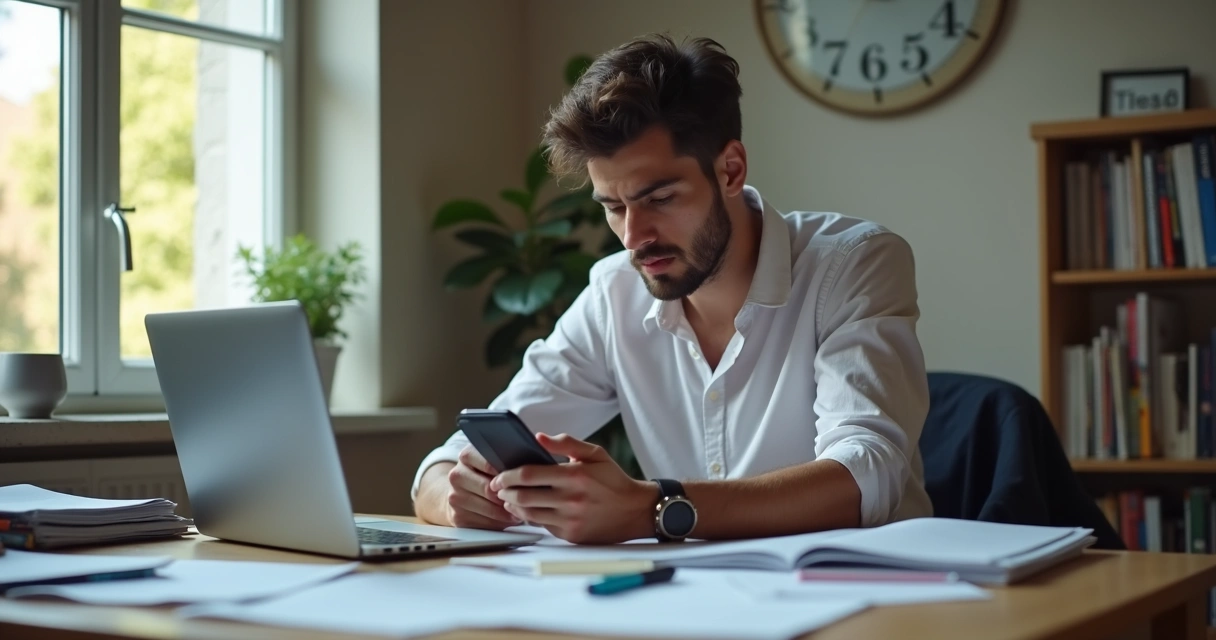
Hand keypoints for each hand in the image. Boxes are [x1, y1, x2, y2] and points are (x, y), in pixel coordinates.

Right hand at [442, 446, 522, 529]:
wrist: (462, 492)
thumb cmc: (486, 474)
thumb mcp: (493, 460)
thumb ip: (506, 460)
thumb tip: (529, 469)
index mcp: (466, 456)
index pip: (488, 463)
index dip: (507, 473)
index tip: (522, 478)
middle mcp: (457, 475)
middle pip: (488, 488)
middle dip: (509, 495)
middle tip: (526, 499)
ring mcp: (454, 497)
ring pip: (488, 508)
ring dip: (507, 512)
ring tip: (521, 510)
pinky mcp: (457, 517)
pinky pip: (484, 523)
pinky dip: (500, 523)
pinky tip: (508, 518)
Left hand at [490, 433, 655, 543]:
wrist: (636, 511)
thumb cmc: (613, 480)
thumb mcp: (596, 454)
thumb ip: (566, 443)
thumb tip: (538, 437)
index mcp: (574, 475)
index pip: (529, 474)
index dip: (507, 475)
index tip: (499, 476)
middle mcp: (571, 499)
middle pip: (523, 496)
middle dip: (505, 492)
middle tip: (498, 488)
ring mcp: (570, 519)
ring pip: (529, 514)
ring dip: (514, 506)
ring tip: (510, 499)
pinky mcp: (571, 535)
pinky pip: (542, 526)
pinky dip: (532, 518)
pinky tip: (530, 510)